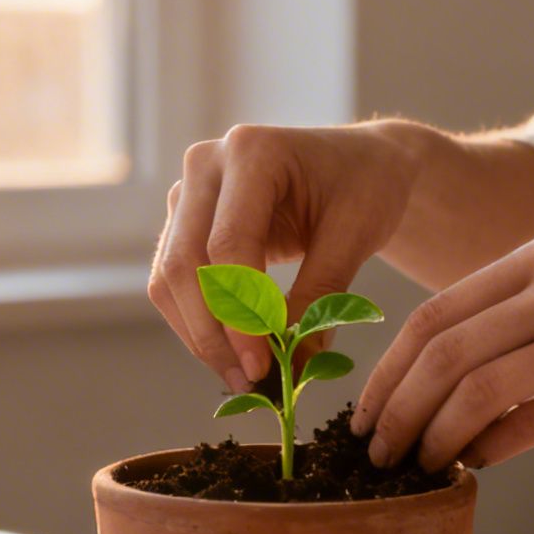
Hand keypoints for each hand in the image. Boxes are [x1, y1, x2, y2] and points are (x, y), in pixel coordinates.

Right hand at [150, 123, 424, 390]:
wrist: (360, 164)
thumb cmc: (364, 187)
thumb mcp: (355, 236)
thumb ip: (321, 296)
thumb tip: (293, 365)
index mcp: (252, 152)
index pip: (228, 244)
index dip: (239, 313)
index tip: (262, 366)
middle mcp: (206, 165)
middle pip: (185, 262)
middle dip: (213, 333)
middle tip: (250, 382)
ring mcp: (188, 192)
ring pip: (169, 278)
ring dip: (200, 335)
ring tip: (243, 378)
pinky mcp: (184, 221)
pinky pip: (175, 282)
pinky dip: (199, 323)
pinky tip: (233, 356)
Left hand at [352, 233, 533, 469]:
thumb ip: (520, 320)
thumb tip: (438, 383)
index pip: (436, 312)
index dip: (387, 370)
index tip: (365, 412)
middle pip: (443, 351)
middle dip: (394, 410)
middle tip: (373, 454)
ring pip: (474, 391)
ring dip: (431, 439)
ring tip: (415, 469)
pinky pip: (526, 426)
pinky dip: (486, 453)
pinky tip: (474, 469)